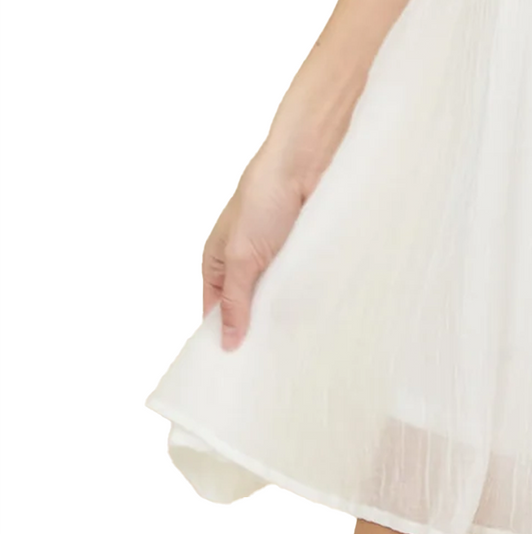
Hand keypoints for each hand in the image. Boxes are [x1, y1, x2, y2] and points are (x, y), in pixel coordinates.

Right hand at [201, 151, 310, 351]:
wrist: (307, 160)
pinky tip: (316, 320)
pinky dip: (306, 298)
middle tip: (269, 369)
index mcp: (218, 262)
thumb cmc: (263, 197)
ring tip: (294, 351)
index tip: (234, 373)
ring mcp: (276, 257)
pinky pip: (302, 283)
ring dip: (285, 315)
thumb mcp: (240, 256)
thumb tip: (226, 343)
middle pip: (248, 308)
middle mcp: (246, 261)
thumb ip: (234, 300)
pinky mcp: (303, 251)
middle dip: (257, 331)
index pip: (214, 311)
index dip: (221, 337)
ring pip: (277, 298)